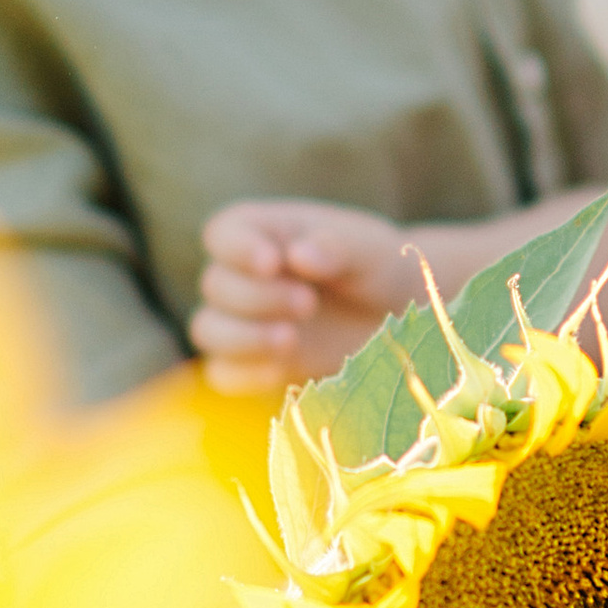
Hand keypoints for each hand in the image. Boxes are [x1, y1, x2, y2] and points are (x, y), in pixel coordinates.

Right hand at [191, 198, 420, 390]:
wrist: (400, 320)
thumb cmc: (380, 270)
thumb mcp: (371, 251)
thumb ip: (339, 246)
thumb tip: (298, 255)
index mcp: (264, 233)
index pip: (223, 233)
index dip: (237, 248)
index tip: (272, 263)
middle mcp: (244, 276)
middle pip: (215, 284)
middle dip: (256, 297)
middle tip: (308, 304)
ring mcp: (244, 322)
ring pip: (207, 329)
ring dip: (242, 337)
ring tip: (291, 339)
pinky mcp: (253, 364)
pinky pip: (223, 374)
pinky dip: (243, 374)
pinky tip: (279, 371)